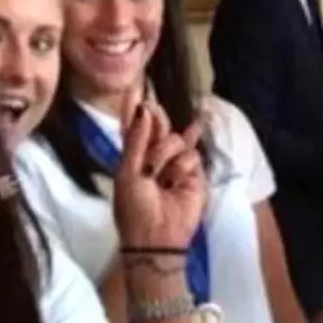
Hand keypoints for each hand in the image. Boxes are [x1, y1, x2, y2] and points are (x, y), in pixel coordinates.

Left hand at [113, 94, 207, 248]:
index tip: (136, 86)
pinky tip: (175, 179)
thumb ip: (136, 139)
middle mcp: (155, 157)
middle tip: (152, 107)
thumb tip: (144, 108)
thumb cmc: (133, 208)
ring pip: (175, 140)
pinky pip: (191, 156)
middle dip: (156, 118)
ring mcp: (176, 165)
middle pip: (159, 126)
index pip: (135, 127)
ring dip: (165, 155)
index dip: (135, 108)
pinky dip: (182, 168)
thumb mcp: (128, 172)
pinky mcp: (194, 175)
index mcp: (133, 157)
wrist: (156, 237)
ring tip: (158, 177)